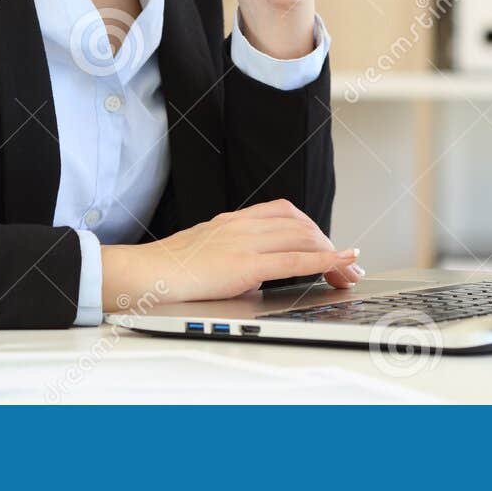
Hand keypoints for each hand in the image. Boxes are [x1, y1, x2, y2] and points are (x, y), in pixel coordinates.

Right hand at [99, 199, 364, 309]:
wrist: (144, 275)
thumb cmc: (168, 271)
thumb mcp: (207, 254)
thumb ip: (234, 259)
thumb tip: (255, 278)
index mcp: (232, 221)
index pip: (284, 212)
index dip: (312, 227)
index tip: (328, 241)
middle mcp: (241, 225)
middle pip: (300, 224)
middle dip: (328, 242)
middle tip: (346, 263)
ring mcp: (243, 242)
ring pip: (303, 237)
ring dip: (332, 253)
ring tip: (347, 270)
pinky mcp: (243, 263)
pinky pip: (294, 259)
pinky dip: (324, 259)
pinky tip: (339, 265)